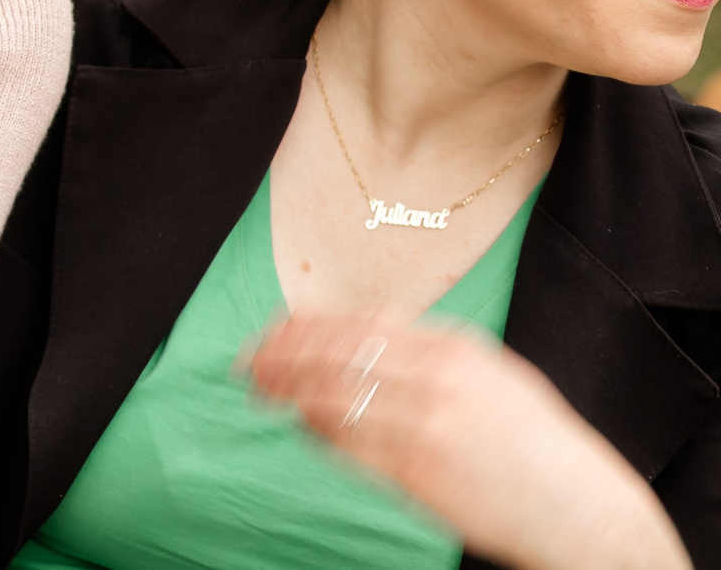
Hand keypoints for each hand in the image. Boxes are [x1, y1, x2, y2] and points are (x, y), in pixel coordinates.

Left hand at [247, 311, 688, 569]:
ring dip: (290, 390)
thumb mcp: (495, 376)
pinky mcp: (420, 468)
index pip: (360, 323)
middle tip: (249, 359)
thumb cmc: (536, 448)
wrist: (584, 511)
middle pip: (338, 353)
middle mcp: (438, 377)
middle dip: (285, 353)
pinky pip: (352, 443)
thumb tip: (367, 333)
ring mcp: (427, 422)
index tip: (275, 329)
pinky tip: (298, 425)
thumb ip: (434, 350)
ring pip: (336, 395)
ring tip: (260, 389)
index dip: (308, 325)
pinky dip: (318, 431)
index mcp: (456, 348)